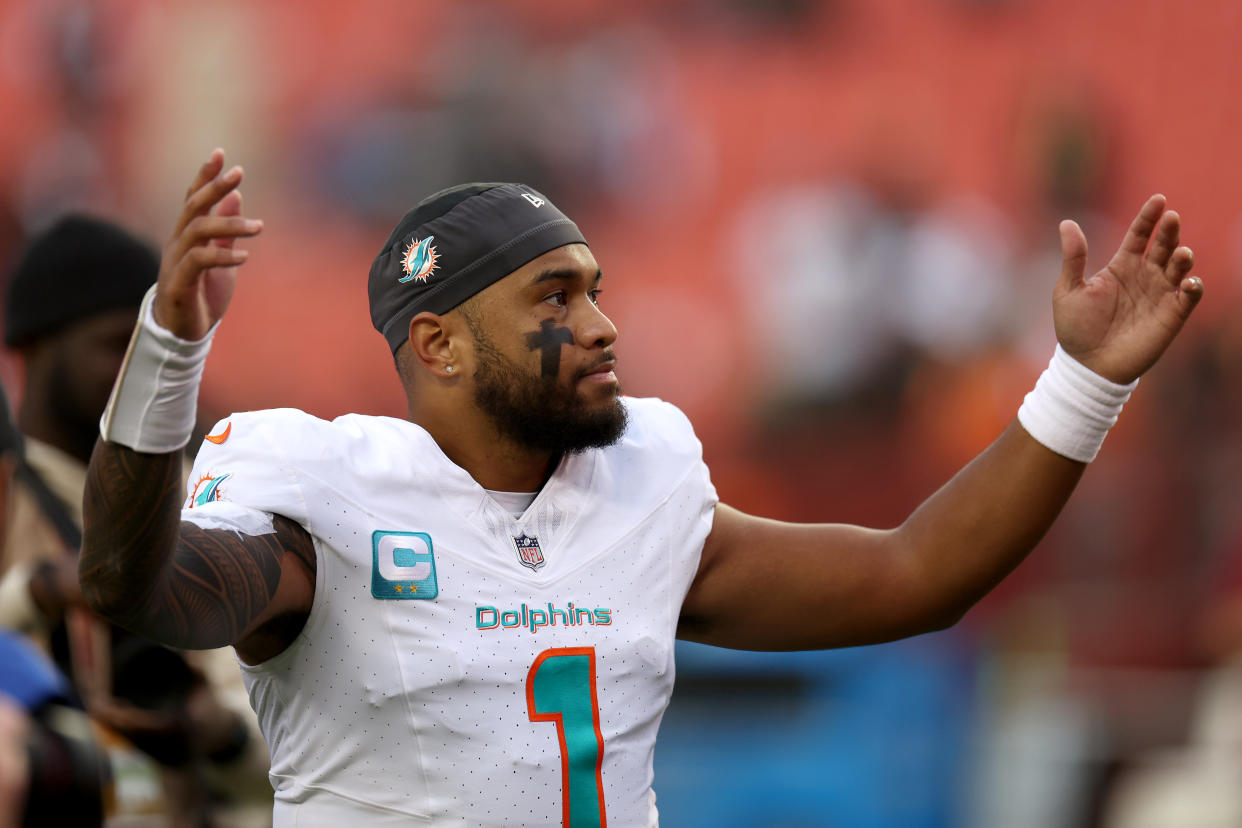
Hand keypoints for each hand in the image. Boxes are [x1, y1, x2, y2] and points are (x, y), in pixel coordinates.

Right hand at [152, 149, 263, 339]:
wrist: (185, 331)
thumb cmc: (203, 292)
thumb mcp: (221, 256)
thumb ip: (226, 229)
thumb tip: (236, 197)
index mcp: (187, 235)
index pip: (193, 197)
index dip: (205, 175)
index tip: (221, 153)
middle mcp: (178, 243)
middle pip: (193, 207)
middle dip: (214, 187)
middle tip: (239, 173)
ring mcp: (175, 262)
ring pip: (197, 231)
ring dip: (228, 225)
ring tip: (258, 227)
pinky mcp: (179, 283)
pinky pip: (198, 262)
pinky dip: (222, 257)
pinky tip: (245, 256)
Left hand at [1052, 194, 1202, 382]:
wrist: (1087, 366)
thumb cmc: (1076, 329)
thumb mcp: (1069, 290)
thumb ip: (1073, 257)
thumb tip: (1067, 222)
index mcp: (1121, 266)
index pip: (1139, 235)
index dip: (1149, 217)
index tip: (1158, 200)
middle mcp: (1144, 276)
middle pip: (1162, 246)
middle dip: (1169, 231)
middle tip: (1171, 219)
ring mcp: (1159, 294)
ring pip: (1179, 268)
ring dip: (1183, 257)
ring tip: (1180, 253)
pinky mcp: (1171, 316)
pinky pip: (1189, 297)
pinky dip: (1193, 287)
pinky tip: (1188, 283)